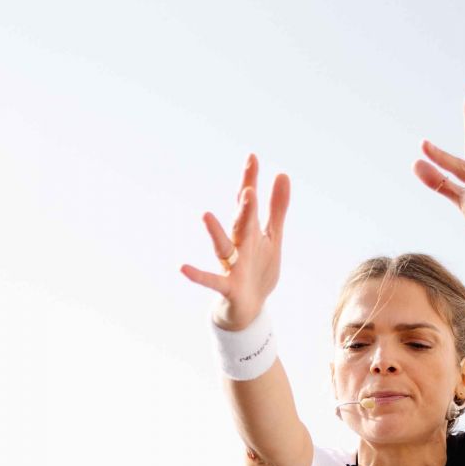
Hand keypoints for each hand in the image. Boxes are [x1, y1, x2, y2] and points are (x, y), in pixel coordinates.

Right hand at [181, 153, 290, 329]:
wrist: (249, 309)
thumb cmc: (259, 269)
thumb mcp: (272, 236)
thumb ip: (277, 207)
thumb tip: (282, 173)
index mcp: (249, 232)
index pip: (249, 204)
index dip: (251, 181)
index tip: (252, 157)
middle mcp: (238, 245)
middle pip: (241, 223)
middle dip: (244, 208)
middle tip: (248, 190)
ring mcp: (231, 265)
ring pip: (223, 248)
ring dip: (216, 234)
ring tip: (205, 215)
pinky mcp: (228, 287)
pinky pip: (212, 281)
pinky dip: (198, 275)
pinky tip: (182, 268)